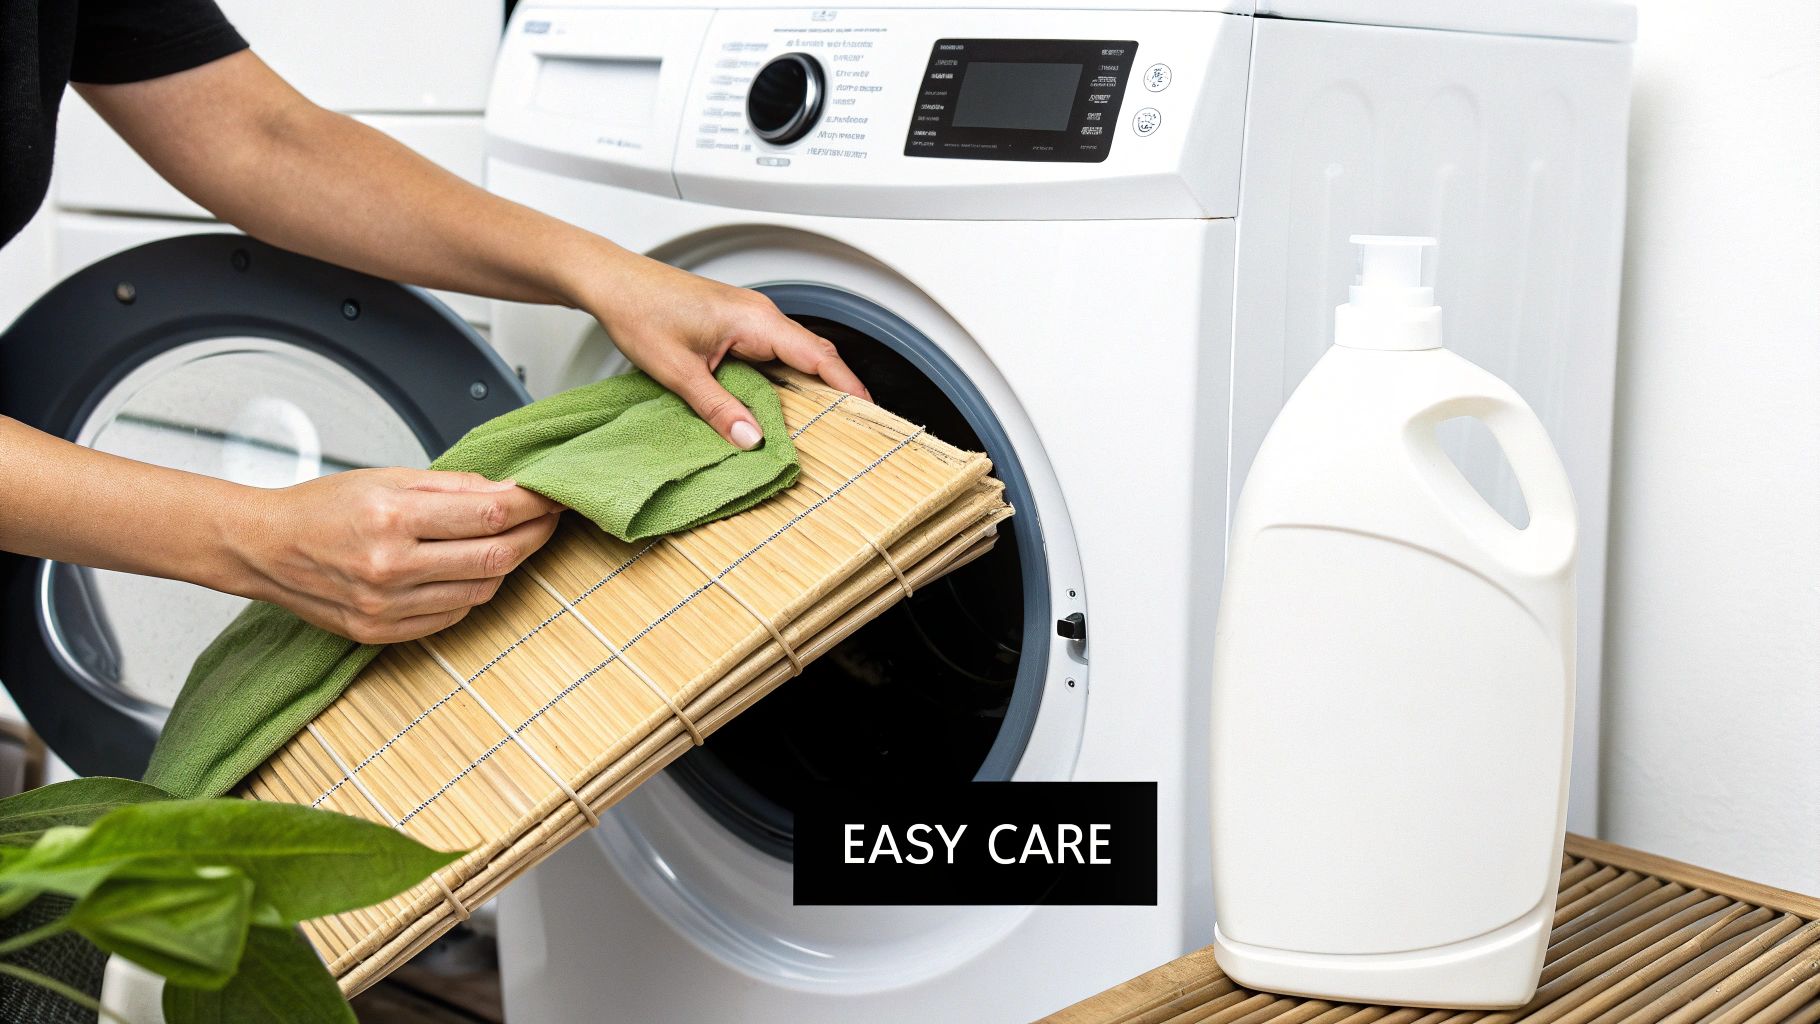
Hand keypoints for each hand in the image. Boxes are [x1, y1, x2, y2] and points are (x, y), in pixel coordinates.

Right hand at [232, 469, 562, 643]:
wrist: (262, 548)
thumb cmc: (322, 507)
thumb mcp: (387, 478)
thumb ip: (452, 486)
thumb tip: (508, 491)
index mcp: (392, 519)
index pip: (490, 514)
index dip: (532, 505)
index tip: (551, 496)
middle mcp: (391, 567)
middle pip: (495, 556)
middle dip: (534, 535)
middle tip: (550, 519)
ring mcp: (387, 607)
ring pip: (480, 592)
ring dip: (507, 566)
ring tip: (515, 542)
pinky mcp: (381, 633)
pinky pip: (452, 617)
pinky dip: (473, 593)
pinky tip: (474, 572)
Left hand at [575, 252, 870, 448]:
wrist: (609, 281)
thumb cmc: (638, 308)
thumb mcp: (677, 371)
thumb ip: (717, 407)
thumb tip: (751, 438)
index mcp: (754, 319)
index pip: (817, 355)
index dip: (847, 385)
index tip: (868, 410)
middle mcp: (758, 313)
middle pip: (813, 354)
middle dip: (836, 389)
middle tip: (852, 425)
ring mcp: (748, 317)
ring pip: (793, 353)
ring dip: (809, 385)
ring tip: (821, 421)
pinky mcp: (734, 323)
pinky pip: (772, 351)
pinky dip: (784, 377)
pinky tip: (778, 403)